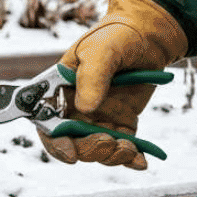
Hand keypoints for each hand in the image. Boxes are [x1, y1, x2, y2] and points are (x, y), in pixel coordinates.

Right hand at [40, 0, 186, 170]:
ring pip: (97, 149)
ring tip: (128, 148)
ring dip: (110, 156)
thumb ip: (92, 76)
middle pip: (73, 142)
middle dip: (89, 150)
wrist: (149, 35)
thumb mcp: (101, 49)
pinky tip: (140, 161)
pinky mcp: (122, 123)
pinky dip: (131, 158)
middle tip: (108, 143)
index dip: (55, 142)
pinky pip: (122, 147)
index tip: (71, 154)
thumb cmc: (115, 36)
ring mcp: (99, 118)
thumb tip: (85, 108)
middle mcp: (75, 108)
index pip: (47, 123)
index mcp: (58, 91)